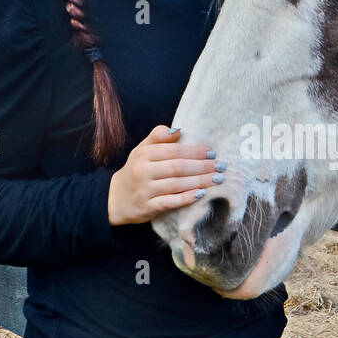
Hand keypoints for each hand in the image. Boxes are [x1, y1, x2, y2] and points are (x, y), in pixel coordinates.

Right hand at [107, 125, 223, 225]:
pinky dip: (186, 198)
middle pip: (178, 167)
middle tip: (221, 166)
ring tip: (217, 179)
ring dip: (200, 181)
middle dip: (202, 166)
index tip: (212, 152)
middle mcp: (143, 171)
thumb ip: (158, 138)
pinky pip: (170, 202)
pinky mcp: (148, 207)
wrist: (115, 199)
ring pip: (176, 184)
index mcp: (143, 154)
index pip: (173, 151)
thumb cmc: (135, 171)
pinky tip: (201, 194)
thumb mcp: (141, 150)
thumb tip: (179, 130)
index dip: (194, 151)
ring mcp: (145, 190)